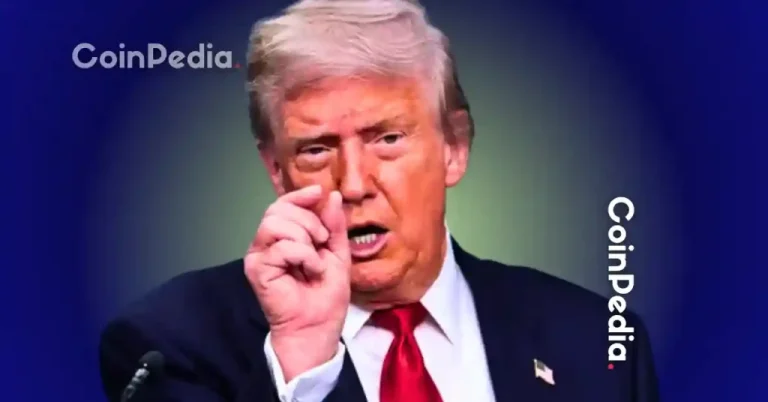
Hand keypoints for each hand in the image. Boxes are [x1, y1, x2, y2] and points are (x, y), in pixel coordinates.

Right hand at [244, 185, 350, 380]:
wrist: (319, 325)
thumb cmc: (325, 295)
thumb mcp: (337, 252)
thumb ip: (333, 224)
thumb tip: (331, 195)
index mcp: (283, 238)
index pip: (283, 205)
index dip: (300, 195)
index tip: (318, 192)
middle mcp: (266, 244)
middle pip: (278, 209)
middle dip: (308, 220)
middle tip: (322, 241)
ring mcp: (259, 256)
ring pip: (276, 223)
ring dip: (304, 236)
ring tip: (316, 258)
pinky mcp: (257, 269)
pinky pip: (281, 246)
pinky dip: (304, 255)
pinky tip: (311, 270)